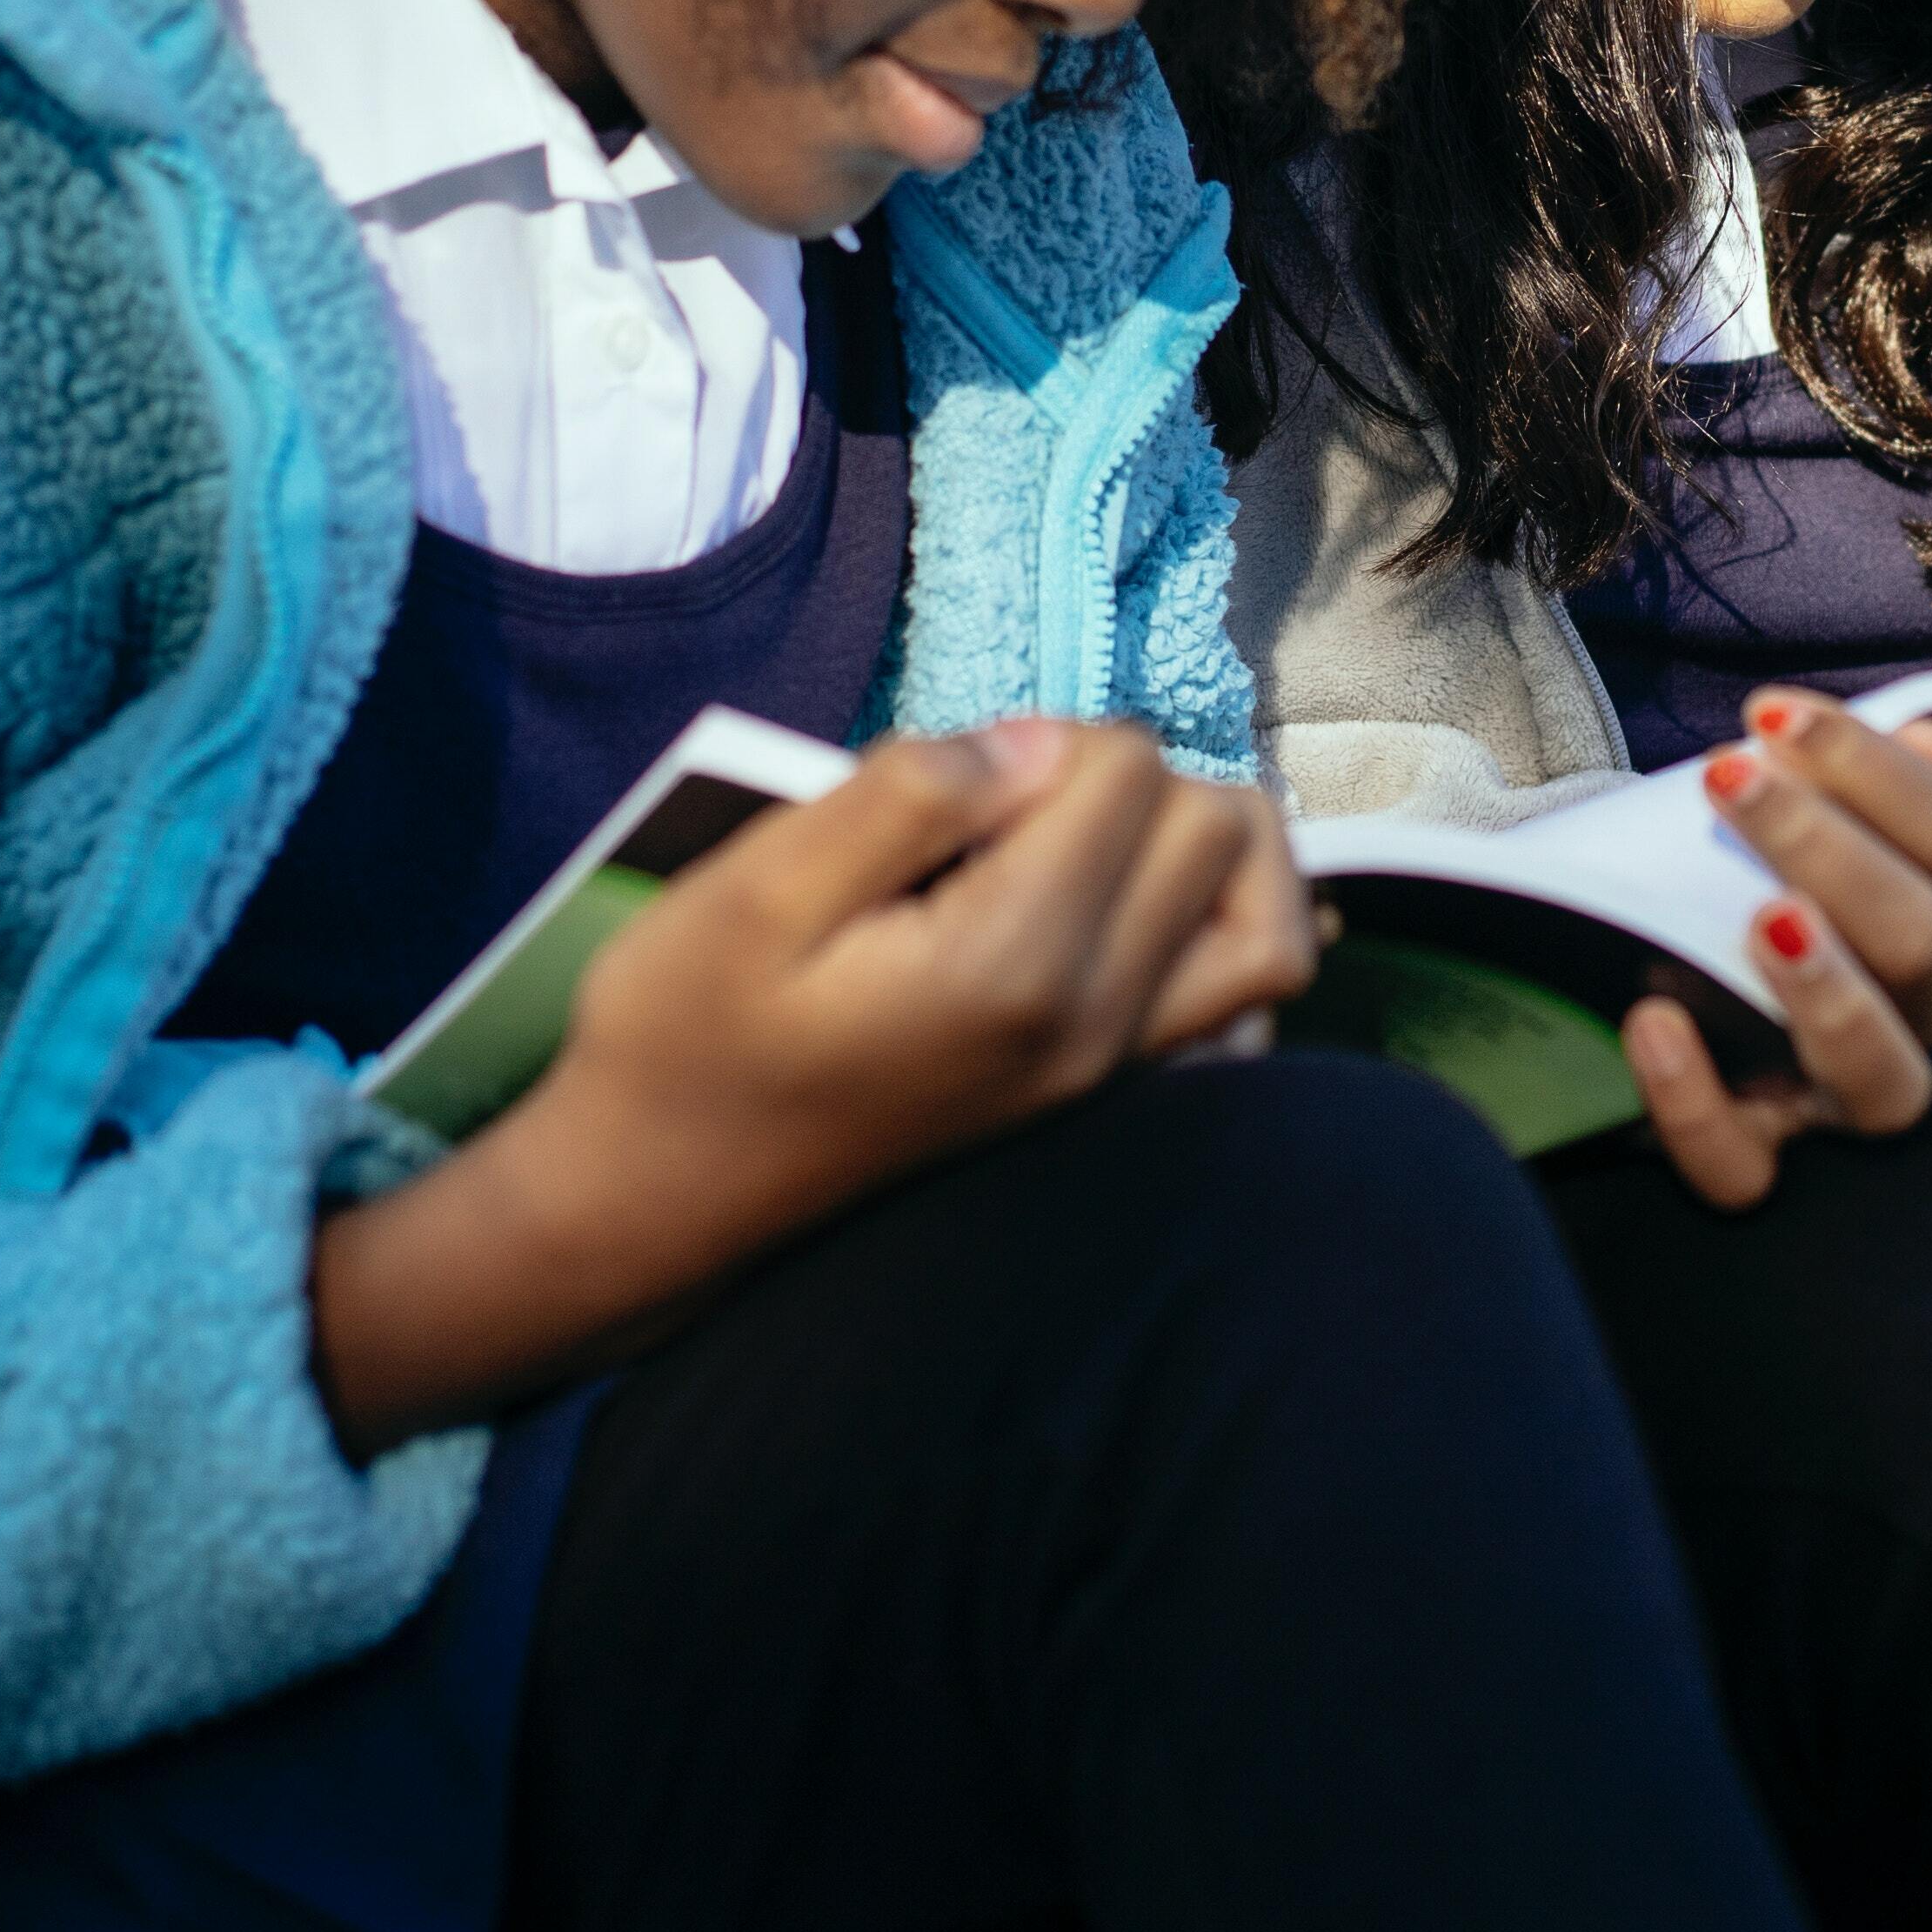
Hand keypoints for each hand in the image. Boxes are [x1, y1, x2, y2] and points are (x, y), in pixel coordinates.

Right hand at [311, 721, 1314, 1446]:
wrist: (660, 1194)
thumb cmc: (686, 1031)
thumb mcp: (757, 883)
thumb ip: (909, 793)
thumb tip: (1032, 747)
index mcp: (1014, 964)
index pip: (1135, 773)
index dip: (1049, 737)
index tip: (957, 783)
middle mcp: (1096, 1027)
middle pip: (1220, 828)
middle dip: (1131, 778)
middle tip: (1014, 803)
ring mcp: (1115, 1075)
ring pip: (1271, 926)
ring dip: (1207, 847)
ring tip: (1094, 837)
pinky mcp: (1107, 1098)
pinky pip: (1242, 1009)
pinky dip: (1219, 936)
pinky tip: (1136, 912)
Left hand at [1625, 690, 1931, 1212]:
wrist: (1634, 986)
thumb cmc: (1723, 891)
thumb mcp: (1773, 832)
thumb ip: (1853, 785)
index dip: (1879, 771)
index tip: (1769, 713)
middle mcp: (1912, 1014)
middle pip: (1923, 943)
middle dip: (1831, 850)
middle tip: (1728, 779)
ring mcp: (1840, 1102)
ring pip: (1886, 1076)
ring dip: (1829, 990)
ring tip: (1762, 918)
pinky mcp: (1758, 1163)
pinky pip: (1745, 1172)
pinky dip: (1695, 1102)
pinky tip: (1652, 1019)